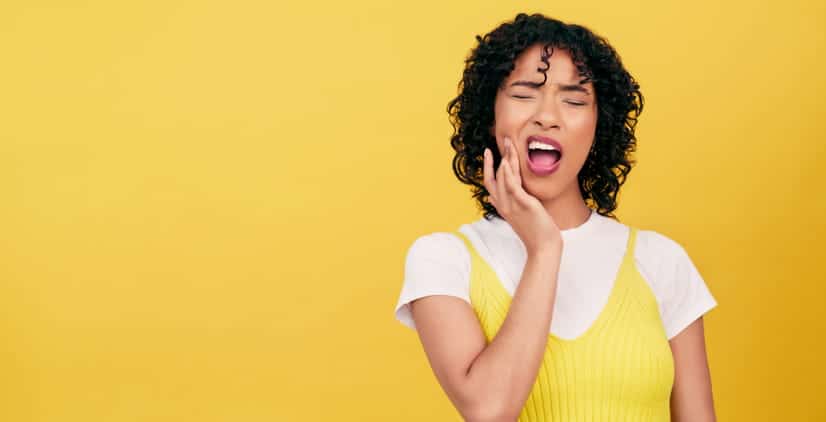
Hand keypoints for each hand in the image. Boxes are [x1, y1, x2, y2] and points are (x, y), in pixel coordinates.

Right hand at [483, 137, 561, 254]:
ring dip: (506, 158)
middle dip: (498, 156)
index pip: (489, 182)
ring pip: (504, 177)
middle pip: (495, 176)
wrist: (543, 247)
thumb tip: (492, 198)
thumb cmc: (533, 232)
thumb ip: (504, 205)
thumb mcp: (515, 216)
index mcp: (501, 205)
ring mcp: (512, 205)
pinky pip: (513, 186)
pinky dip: (509, 173)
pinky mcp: (524, 205)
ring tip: (509, 143)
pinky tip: (509, 161)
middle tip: (504, 139)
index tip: (489, 152)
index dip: (488, 166)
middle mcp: (503, 204)